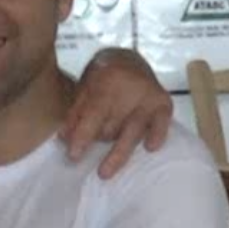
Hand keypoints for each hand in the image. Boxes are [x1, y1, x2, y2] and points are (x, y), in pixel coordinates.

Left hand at [61, 47, 172, 177]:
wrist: (129, 55)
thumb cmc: (102, 75)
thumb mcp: (84, 87)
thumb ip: (75, 112)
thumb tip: (64, 138)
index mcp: (107, 83)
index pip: (94, 115)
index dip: (83, 136)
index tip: (74, 156)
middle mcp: (130, 90)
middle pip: (113, 126)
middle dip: (99, 142)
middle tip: (88, 165)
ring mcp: (148, 97)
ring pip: (133, 131)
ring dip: (118, 153)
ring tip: (105, 172)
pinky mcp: (164, 102)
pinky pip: (162, 123)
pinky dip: (157, 135)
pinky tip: (150, 147)